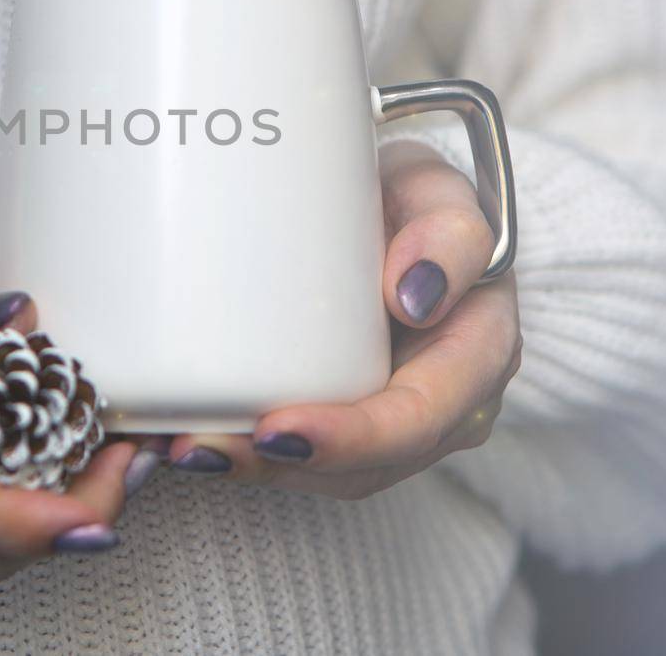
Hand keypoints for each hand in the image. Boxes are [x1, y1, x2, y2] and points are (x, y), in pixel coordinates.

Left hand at [153, 141, 520, 497]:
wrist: (400, 217)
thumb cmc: (415, 202)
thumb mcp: (440, 191)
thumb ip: (447, 232)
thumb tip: (414, 294)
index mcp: (480, 349)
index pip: (422, 415)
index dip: (353, 437)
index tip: (277, 430)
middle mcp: (450, 405)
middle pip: (369, 465)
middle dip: (284, 466)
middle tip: (203, 448)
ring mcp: (402, 423)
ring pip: (332, 475)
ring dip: (255, 470)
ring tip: (185, 448)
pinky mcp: (354, 422)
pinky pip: (309, 458)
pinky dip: (251, 455)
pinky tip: (194, 441)